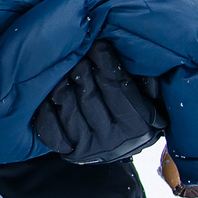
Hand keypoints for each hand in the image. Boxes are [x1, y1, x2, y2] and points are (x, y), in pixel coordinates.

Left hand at [32, 41, 165, 164]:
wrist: (123, 146)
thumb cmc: (137, 110)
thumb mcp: (150, 95)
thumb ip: (144, 77)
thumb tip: (134, 49)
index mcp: (139, 124)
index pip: (117, 83)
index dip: (104, 60)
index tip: (97, 44)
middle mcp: (116, 139)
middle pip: (89, 93)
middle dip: (80, 68)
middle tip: (76, 52)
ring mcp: (92, 148)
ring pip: (68, 107)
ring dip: (61, 83)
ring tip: (62, 68)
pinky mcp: (72, 153)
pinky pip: (51, 128)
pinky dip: (46, 108)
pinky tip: (48, 93)